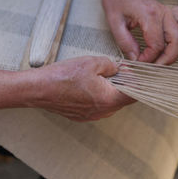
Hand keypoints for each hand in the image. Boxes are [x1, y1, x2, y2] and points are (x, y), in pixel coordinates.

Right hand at [0, 56, 132, 120]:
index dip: (139, 82)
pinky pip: (97, 105)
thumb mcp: (92, 62)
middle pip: (122, 98)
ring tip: (98, 75)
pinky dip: (97, 95)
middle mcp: (103, 112)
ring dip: (109, 89)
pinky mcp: (81, 116)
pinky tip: (87, 84)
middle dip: (122, 84)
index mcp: (109, 100)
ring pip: (109, 102)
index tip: (138, 73)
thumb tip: (120, 70)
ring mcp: (91, 116)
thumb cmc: (63, 76)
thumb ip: (112, 66)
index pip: (135, 95)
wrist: (38, 90)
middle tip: (116, 69)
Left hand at [103, 0, 177, 63]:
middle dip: (166, 59)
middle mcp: (163, 13)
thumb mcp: (114, 23)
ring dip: (176, 50)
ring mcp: (169, 12)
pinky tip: (172, 41)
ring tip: (162, 57)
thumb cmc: (117, 0)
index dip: (149, 59)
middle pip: (176, 41)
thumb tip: (135, 59)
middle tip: (153, 67)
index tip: (138, 62)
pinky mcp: (171, 12)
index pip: (156, 45)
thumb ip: (125, 43)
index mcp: (149, 15)